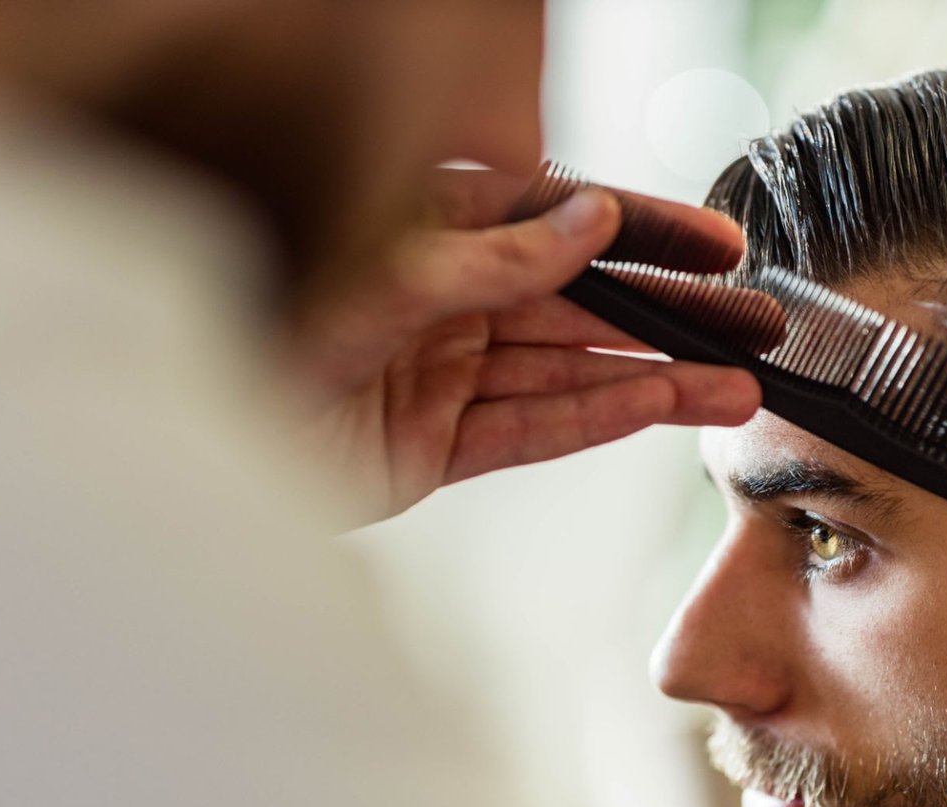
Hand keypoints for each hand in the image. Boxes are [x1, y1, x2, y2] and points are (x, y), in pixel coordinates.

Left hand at [288, 168, 765, 521]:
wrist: (195, 445)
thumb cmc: (251, 335)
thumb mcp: (379, 278)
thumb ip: (488, 257)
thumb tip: (584, 222)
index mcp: (430, 233)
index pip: (562, 221)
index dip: (645, 232)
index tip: (717, 245)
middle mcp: (448, 300)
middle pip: (584, 305)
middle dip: (672, 317)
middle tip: (751, 328)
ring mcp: (447, 375)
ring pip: (572, 372)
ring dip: (656, 378)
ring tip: (734, 387)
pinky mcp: (438, 446)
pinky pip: (534, 429)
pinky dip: (597, 420)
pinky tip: (659, 408)